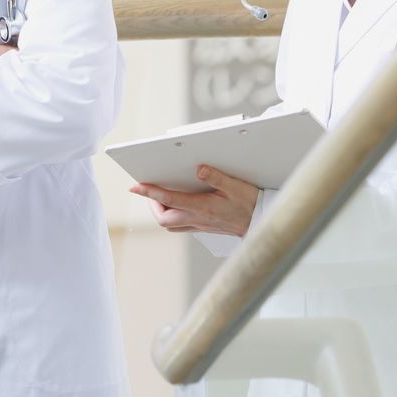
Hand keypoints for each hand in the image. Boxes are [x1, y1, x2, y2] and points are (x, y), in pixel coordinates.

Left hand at [129, 166, 258, 236]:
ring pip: (171, 225)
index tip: (135, 187)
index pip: (168, 200)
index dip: (149, 193)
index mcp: (202, 207)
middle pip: (164, 219)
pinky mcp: (205, 228)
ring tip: (161, 197)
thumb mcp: (235, 186)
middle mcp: (197, 219)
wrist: (261, 224)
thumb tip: (199, 169)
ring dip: (161, 212)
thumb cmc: (249, 203)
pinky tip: (178, 206)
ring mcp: (200, 225)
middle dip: (152, 205)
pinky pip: (181, 226)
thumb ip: (216, 177)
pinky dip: (173, 216)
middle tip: (150, 191)